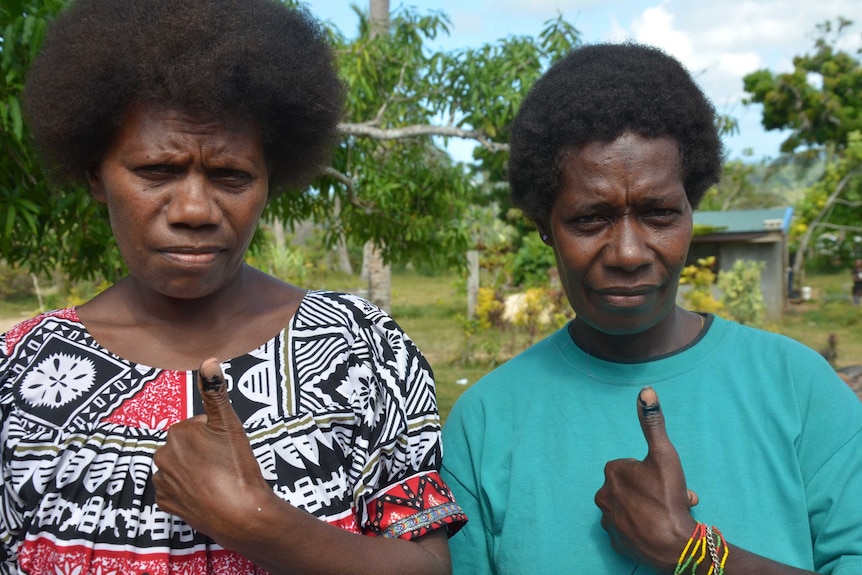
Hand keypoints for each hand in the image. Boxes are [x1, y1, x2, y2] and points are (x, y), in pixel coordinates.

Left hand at [153, 358, 272, 543]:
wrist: (240, 513)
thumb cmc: (236, 467)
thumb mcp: (229, 424)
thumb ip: (215, 391)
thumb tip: (208, 361)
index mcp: (177, 434)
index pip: (197, 426)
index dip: (216, 435)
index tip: (227, 447)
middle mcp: (163, 456)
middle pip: (187, 447)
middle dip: (203, 452)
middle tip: (225, 463)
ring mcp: (163, 482)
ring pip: (180, 468)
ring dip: (195, 471)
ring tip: (218, 480)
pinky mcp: (166, 505)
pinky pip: (175, 491)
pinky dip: (189, 491)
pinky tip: (207, 494)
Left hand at [594, 387, 698, 572]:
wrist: (674, 545)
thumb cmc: (667, 497)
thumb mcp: (664, 454)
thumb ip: (653, 423)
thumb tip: (646, 391)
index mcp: (611, 473)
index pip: (631, 466)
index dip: (651, 472)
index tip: (664, 480)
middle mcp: (603, 496)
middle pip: (632, 487)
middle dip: (651, 491)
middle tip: (669, 497)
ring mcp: (608, 521)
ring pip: (631, 508)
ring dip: (648, 509)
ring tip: (667, 515)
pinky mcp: (616, 542)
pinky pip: (629, 530)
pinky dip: (642, 529)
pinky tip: (658, 530)